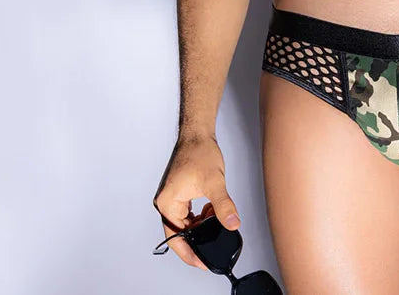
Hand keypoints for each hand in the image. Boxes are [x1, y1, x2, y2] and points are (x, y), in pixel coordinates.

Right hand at [152, 134, 241, 270]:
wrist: (198, 134)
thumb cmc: (199, 152)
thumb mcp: (215, 182)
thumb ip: (223, 206)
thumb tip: (232, 224)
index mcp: (168, 203)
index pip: (176, 239)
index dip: (191, 254)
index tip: (204, 263)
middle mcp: (166, 203)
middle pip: (180, 233)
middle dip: (199, 238)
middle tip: (215, 243)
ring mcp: (171, 199)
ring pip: (185, 224)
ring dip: (201, 226)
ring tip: (216, 219)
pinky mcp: (178, 194)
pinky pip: (188, 214)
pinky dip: (200, 216)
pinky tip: (211, 210)